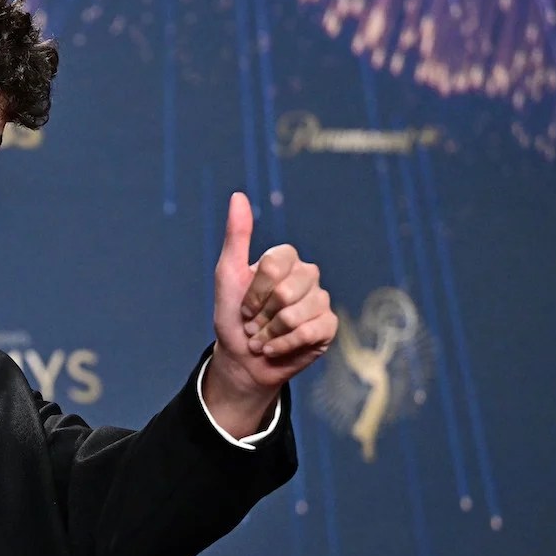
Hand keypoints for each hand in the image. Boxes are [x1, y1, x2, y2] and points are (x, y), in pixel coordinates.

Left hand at [207, 193, 336, 413]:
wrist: (242, 359)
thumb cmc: (233, 316)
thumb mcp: (227, 274)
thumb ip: (237, 235)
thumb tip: (238, 196)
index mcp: (286, 259)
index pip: (273, 264)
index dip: (253, 292)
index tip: (244, 306)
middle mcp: (307, 275)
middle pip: (284, 292)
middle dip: (260, 316)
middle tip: (254, 324)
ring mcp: (321, 300)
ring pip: (295, 315)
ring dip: (269, 334)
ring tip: (263, 337)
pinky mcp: (328, 326)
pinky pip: (309, 333)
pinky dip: (283, 346)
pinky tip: (275, 348)